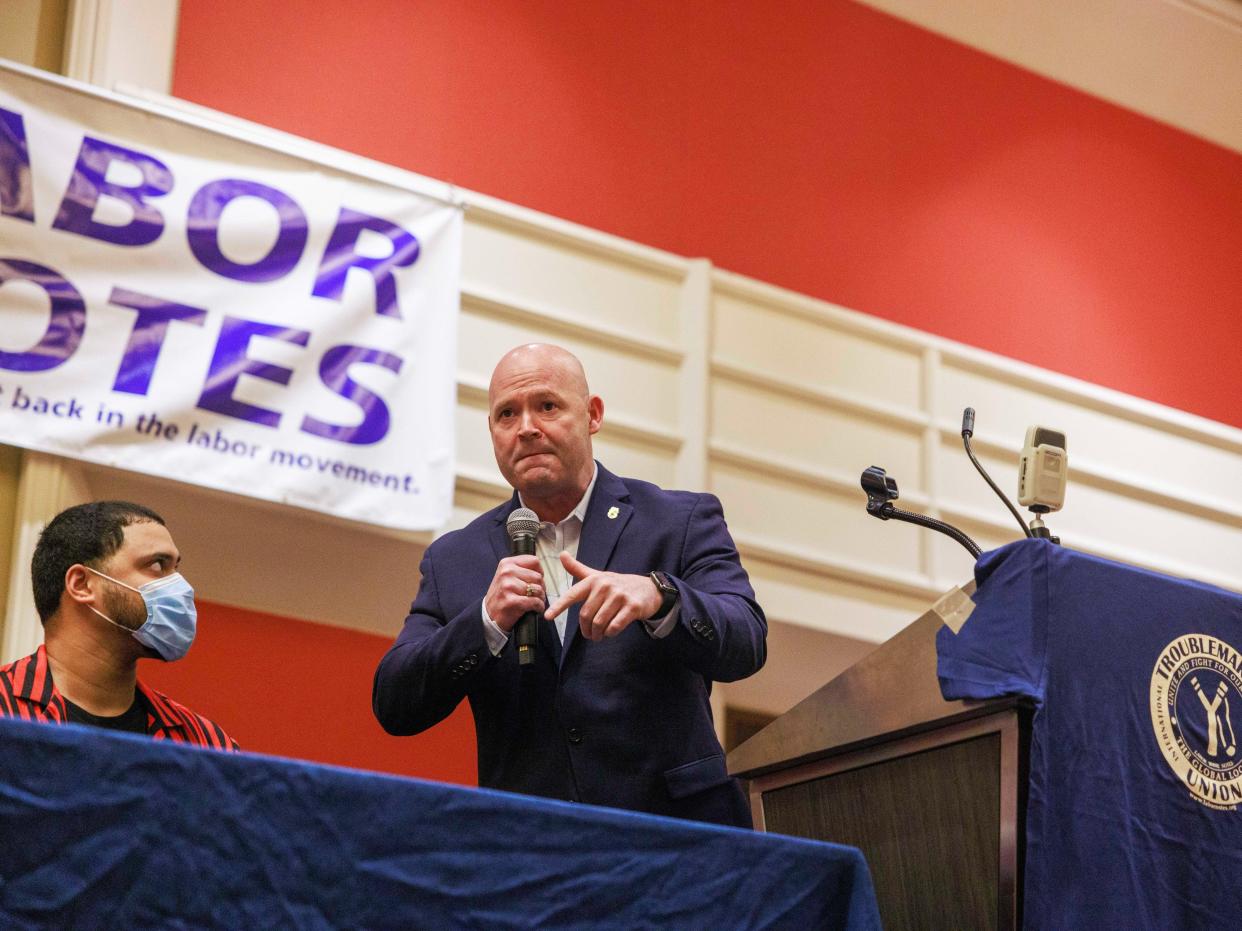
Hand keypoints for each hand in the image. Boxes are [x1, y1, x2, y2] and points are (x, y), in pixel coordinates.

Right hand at [483, 555, 543, 632]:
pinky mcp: (511, 601)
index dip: (540, 572)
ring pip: (538, 589)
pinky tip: (535, 609)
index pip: (534, 561)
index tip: (536, 581)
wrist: (489, 615)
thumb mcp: (507, 576)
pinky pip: (534, 602)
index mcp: (507, 563)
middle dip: (541, 588)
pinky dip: (539, 607)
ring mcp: (508, 586)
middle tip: (536, 595)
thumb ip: (522, 569)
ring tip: (535, 602)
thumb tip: (541, 570)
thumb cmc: (502, 595)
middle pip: (538, 577)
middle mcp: (506, 572)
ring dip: (541, 598)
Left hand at [544, 552, 662, 640]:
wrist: (648, 589)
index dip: (559, 606)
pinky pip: (615, 626)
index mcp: (593, 580)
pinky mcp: (632, 607)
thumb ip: (578, 569)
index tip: (548, 616)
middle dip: (586, 630)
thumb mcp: (597, 576)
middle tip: (590, 635)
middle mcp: (605, 586)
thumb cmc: (618, 584)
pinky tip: (611, 632)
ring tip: (599, 635)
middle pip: (586, 615)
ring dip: (598, 634)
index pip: (572, 595)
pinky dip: (610, 633)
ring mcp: (620, 596)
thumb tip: (561, 555)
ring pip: (599, 623)